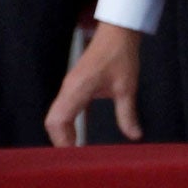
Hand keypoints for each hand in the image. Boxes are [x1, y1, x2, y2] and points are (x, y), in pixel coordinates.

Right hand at [46, 22, 141, 146]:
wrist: (118, 32)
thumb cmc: (121, 56)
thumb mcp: (127, 87)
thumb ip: (128, 114)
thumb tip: (135, 136)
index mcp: (77, 89)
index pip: (58, 121)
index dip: (62, 141)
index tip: (74, 156)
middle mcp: (68, 89)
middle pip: (52, 121)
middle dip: (60, 140)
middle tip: (73, 156)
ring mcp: (68, 85)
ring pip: (55, 115)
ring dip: (62, 132)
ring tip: (75, 148)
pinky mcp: (73, 83)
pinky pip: (62, 107)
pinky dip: (65, 122)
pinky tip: (76, 132)